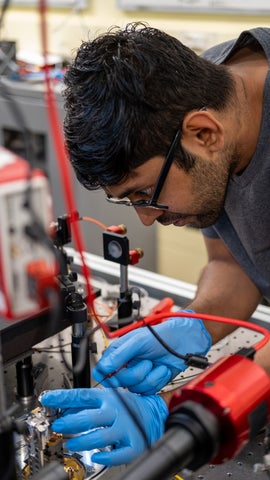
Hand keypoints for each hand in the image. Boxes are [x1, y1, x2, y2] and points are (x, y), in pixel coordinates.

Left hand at [40, 388, 167, 466]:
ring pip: (102, 437)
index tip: (47, 399)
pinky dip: (107, 458)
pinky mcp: (133, 444)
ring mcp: (125, 428)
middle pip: (90, 417)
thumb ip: (84, 404)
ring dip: (83, 441)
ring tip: (70, 444)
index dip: (62, 397)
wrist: (153, 413)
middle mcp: (115, 412)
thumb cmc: (125, 406)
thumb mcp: (105, 398)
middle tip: (58, 425)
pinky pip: (119, 454)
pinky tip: (96, 457)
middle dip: (71, 422)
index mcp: (106, 398)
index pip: (81, 396)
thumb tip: (62, 408)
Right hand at [93, 311, 211, 393]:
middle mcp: (126, 365)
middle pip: (120, 382)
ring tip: (156, 363)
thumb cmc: (161, 336)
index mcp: (119, 352)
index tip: (117, 375)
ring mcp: (139, 374)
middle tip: (146, 360)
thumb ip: (119, 355)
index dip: (107, 376)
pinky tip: (162, 369)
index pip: (102, 370)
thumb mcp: (138, 341)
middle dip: (137, 372)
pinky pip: (148, 391)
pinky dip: (158, 380)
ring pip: (135, 388)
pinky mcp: (151, 383)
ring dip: (150, 376)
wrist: (184, 342)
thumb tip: (104, 367)